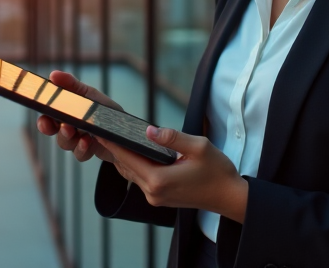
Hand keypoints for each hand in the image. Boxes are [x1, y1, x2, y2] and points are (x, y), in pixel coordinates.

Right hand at [35, 70, 122, 163]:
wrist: (128, 131)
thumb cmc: (108, 111)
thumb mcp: (91, 95)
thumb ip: (73, 85)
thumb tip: (53, 74)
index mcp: (68, 110)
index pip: (48, 113)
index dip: (43, 117)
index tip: (44, 117)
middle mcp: (70, 125)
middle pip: (51, 129)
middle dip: (51, 128)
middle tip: (60, 125)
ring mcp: (78, 140)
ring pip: (63, 142)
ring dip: (68, 137)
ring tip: (76, 132)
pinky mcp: (88, 151)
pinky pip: (78, 154)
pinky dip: (82, 149)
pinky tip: (88, 142)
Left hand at [98, 126, 248, 222]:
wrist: (229, 197)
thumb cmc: (217, 172)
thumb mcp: (198, 147)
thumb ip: (172, 138)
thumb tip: (149, 131)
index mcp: (159, 180)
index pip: (128, 158)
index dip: (112, 143)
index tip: (99, 130)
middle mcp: (153, 192)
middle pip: (126, 166)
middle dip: (115, 148)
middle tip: (103, 129)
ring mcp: (155, 198)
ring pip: (132, 174)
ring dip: (124, 158)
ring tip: (115, 138)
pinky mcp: (160, 198)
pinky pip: (141, 179)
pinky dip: (135, 165)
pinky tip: (134, 152)